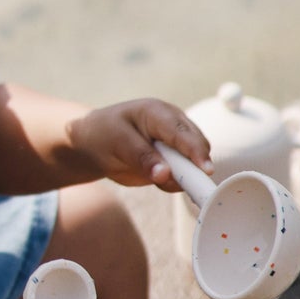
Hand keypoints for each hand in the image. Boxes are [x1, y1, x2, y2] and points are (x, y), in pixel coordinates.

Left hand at [68, 98, 213, 192]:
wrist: (93, 143)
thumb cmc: (104, 134)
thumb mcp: (117, 142)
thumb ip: (142, 158)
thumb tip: (165, 174)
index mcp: (159, 113)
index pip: (183, 132)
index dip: (196, 151)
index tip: (206, 171)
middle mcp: (174, 125)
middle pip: (197, 147)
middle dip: (194, 167)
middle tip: (183, 185)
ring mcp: (175, 143)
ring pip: (193, 164)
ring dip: (183, 177)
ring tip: (155, 178)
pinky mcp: (173, 160)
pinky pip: (182, 176)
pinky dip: (174, 183)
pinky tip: (156, 179)